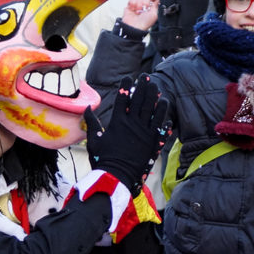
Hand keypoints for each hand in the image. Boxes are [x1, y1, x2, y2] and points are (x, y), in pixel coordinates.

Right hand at [86, 75, 171, 191]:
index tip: (129, 78)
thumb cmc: (103, 160)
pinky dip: (163, 116)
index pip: (123, 99)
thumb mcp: (94, 141)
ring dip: (155, 98)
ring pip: (153, 110)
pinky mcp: (153, 141)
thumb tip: (87, 108)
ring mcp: (144, 132)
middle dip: (143, 86)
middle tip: (146, 77)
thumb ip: (92, 124)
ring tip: (157, 88)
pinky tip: (165, 108)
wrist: (117, 176)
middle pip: (140, 100)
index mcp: (117, 122)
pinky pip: (160, 125)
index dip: (126, 87)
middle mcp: (132, 124)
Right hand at [122, 0, 158, 32]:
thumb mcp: (154, 15)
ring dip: (139, 4)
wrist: (134, 27)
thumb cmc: (144, 23)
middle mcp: (143, 7)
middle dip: (145, 3)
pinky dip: (132, 4)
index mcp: (150, 9)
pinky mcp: (129, 6)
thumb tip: (157, 0)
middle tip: (143, 10)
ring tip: (137, 12)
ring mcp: (136, 6)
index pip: (152, 0)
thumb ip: (155, 6)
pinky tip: (133, 9)